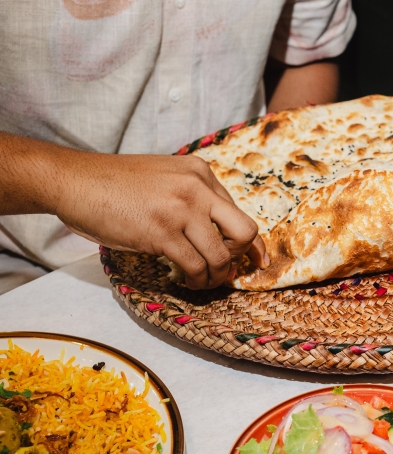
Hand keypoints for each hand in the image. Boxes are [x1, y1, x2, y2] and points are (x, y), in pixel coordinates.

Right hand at [0, 133, 267, 288]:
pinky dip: (194, 280)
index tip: (257, 261)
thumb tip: (218, 231)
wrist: (73, 180)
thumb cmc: (114, 184)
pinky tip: (184, 280)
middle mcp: (197, 188)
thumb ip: (193, 196)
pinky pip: (195, 267)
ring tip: (199, 281)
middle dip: (239, 258)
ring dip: (214, 276)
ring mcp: (181, 210)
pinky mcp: (162, 233)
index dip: (251, 243)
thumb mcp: (165, 177)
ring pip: (221, 256)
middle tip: (224, 270)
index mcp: (201, 173)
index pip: (239, 213)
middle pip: (244, 232)